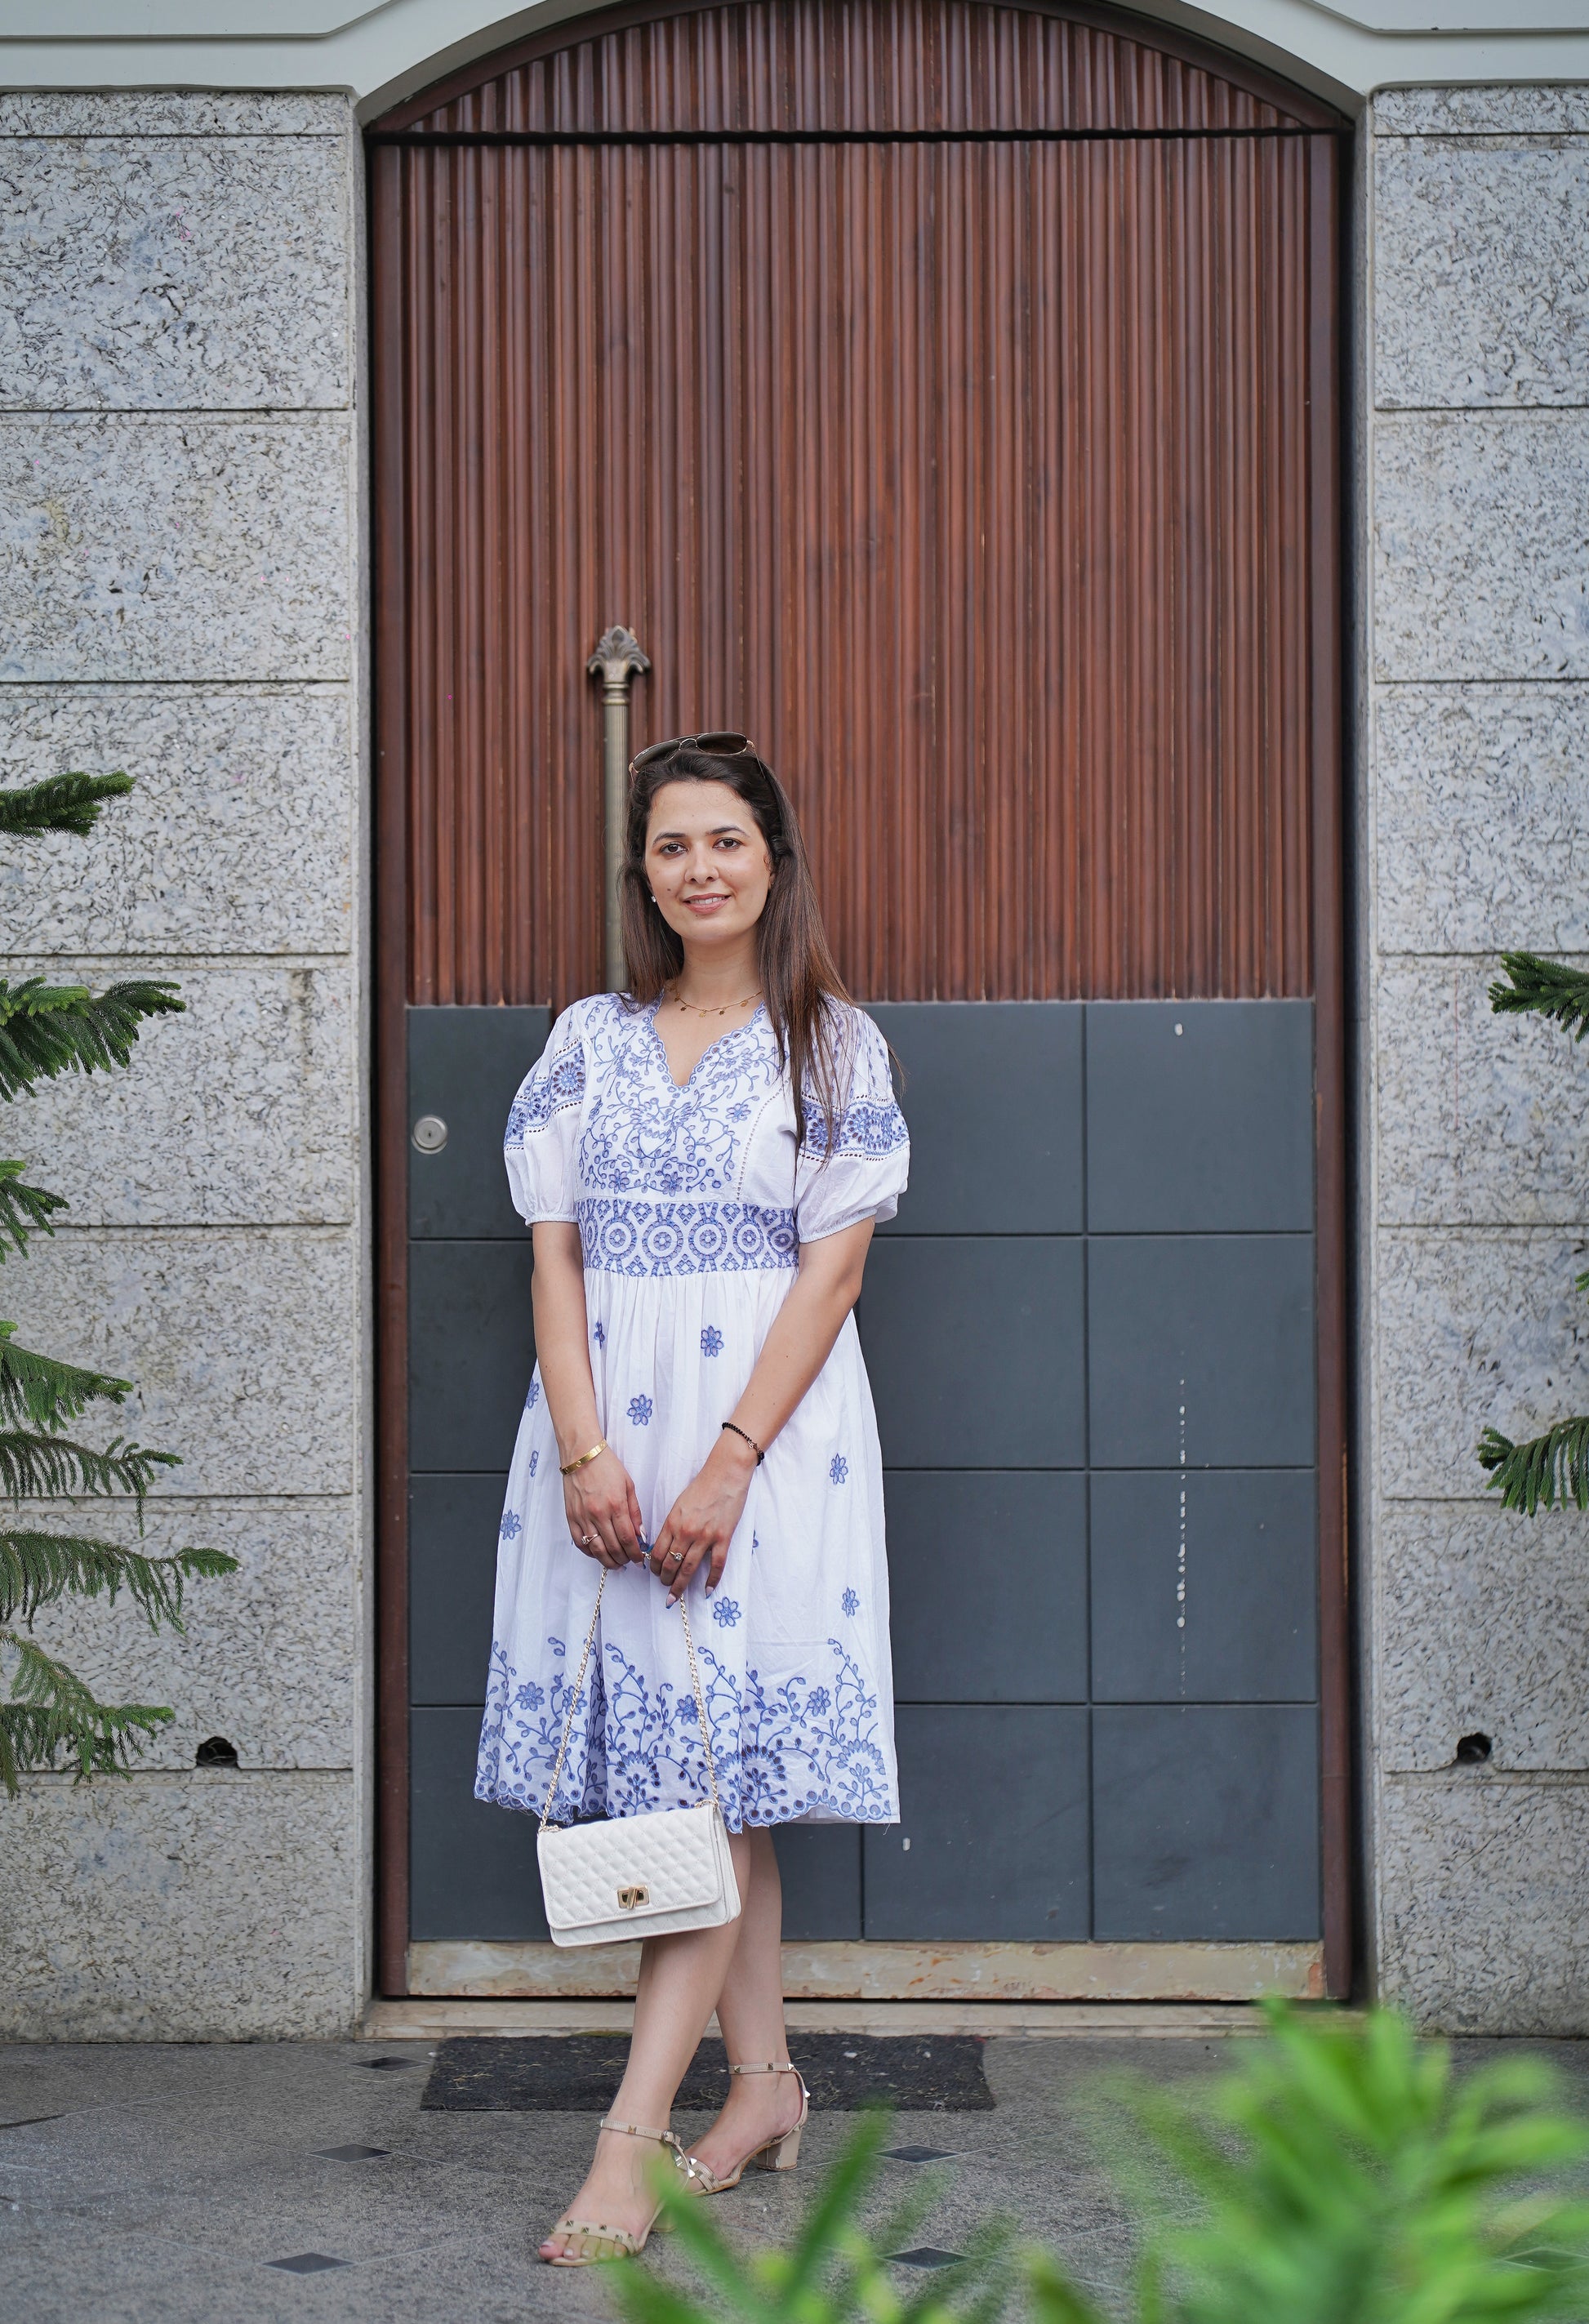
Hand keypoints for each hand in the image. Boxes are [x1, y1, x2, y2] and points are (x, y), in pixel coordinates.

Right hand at [563, 1447, 645, 1568]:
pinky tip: (598, 1554)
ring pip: (596, 1549)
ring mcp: (583, 1517)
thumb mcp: (628, 1486)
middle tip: (629, 1562)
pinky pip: (580, 1542)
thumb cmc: (607, 1466)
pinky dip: (590, 1553)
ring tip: (616, 1564)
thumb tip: (640, 1534)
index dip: (634, 1553)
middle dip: (623, 1559)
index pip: (627, 1538)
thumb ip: (635, 1512)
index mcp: (616, 1505)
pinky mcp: (571, 1517)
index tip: (639, 1559)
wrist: (581, 1455)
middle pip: (612, 1547)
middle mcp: (599, 1513)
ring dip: (607, 1561)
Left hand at [648, 1432, 756, 1603]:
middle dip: (665, 1580)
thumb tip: (665, 1545)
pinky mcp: (723, 1538)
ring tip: (676, 1595)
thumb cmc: (702, 1486)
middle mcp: (686, 1532)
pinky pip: (716, 1565)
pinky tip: (707, 1590)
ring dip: (680, 1585)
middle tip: (665, 1589)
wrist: (725, 1474)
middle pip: (670, 1564)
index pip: (658, 1552)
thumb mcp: (679, 1504)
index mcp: (672, 1522)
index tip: (655, 1573)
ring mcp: (705, 1536)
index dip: (654, 1567)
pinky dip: (711, 1580)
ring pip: (688, 1568)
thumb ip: (672, 1525)